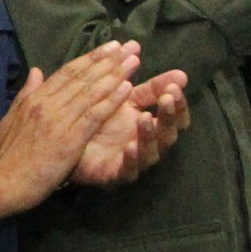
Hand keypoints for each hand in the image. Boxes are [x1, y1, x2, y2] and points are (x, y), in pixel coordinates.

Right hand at [0, 40, 138, 218]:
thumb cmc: (4, 156)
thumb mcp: (10, 119)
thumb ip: (26, 94)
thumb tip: (36, 71)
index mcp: (34, 99)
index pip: (67, 72)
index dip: (90, 58)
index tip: (109, 47)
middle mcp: (47, 103)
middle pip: (83, 77)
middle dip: (108, 60)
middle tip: (130, 46)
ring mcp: (58, 120)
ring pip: (91, 92)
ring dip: (115, 74)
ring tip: (134, 60)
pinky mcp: (69, 139)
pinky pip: (94, 115)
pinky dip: (111, 100)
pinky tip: (127, 88)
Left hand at [71, 68, 189, 186]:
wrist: (68, 137)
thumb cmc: (102, 118)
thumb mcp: (127, 98)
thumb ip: (153, 88)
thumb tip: (182, 75)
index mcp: (153, 127)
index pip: (176, 118)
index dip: (178, 104)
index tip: (174, 87)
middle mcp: (148, 146)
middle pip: (168, 136)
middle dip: (168, 117)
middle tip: (166, 99)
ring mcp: (133, 162)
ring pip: (151, 153)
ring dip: (150, 135)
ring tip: (144, 118)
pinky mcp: (114, 176)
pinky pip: (128, 171)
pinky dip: (132, 159)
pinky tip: (130, 146)